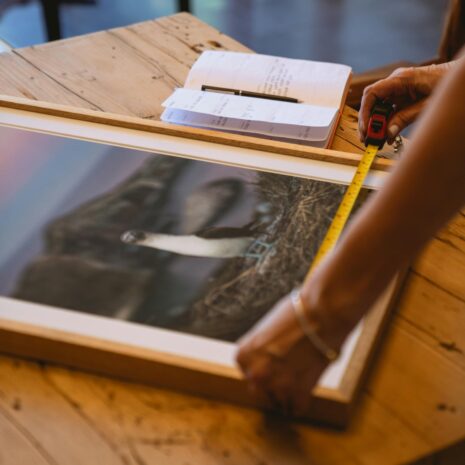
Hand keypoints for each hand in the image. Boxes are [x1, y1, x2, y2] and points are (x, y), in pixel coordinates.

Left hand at [236, 275, 353, 415]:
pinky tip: (307, 385)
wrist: (321, 314)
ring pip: (279, 402)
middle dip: (273, 383)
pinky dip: (302, 400)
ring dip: (288, 393)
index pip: (248, 373)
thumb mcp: (267, 329)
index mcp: (243, 356)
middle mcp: (255, 374)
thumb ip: (261, 350)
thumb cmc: (295, 314)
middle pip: (260, 390)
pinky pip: (296, 408)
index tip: (275, 362)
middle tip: (288, 371)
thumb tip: (266, 360)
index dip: (264, 367)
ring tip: (300, 376)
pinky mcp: (298, 394)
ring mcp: (276, 386)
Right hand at [359, 62, 454, 142]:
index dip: (365, 112)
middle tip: (369, 139)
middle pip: (372, 102)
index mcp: (401, 79)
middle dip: (368, 121)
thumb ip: (406, 118)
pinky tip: (387, 135)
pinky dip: (386, 122)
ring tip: (377, 140)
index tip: (366, 129)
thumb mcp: (428, 104)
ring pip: (379, 107)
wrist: (462, 77)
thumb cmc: (448, 83)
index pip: (372, 94)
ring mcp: (399, 89)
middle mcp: (396, 82)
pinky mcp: (403, 96)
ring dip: (376, 124)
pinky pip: (389, 109)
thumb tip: (388, 132)